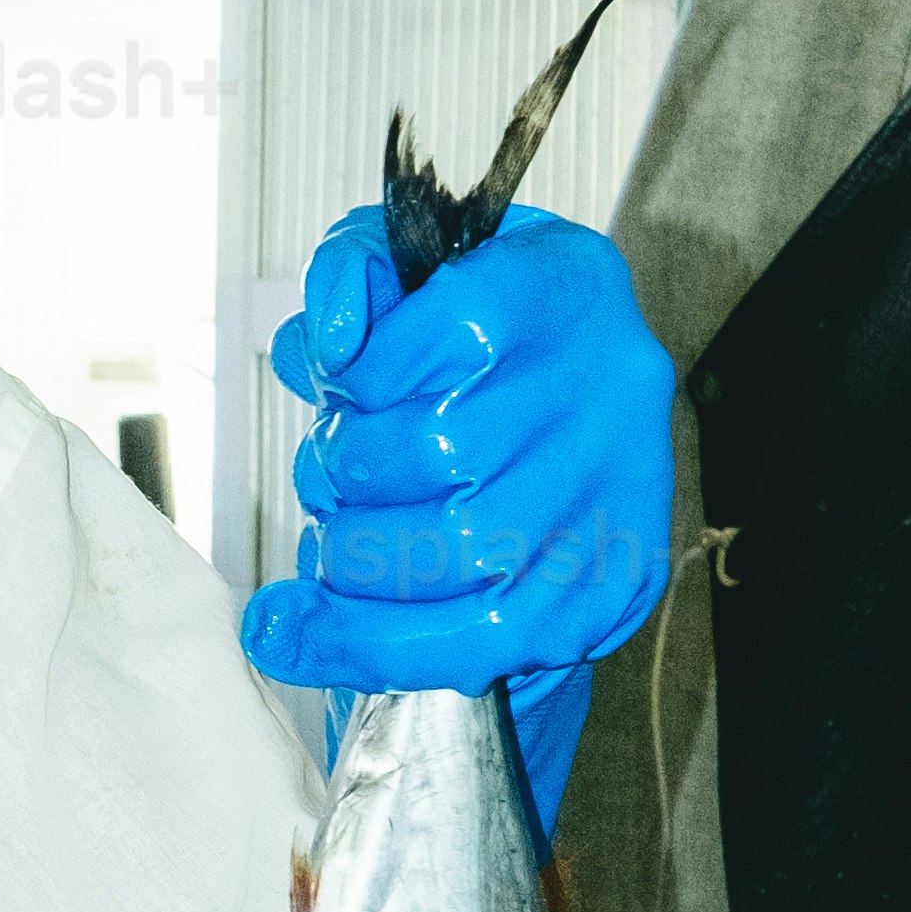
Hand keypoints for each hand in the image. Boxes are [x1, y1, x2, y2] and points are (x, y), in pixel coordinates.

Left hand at [237, 198, 672, 835]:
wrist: (604, 386)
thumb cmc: (499, 328)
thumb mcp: (423, 262)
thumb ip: (352, 274)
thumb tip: (319, 344)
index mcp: (545, 295)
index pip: (416, 346)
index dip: (354, 379)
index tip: (343, 388)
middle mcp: (591, 397)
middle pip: (421, 458)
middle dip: (340, 479)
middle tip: (331, 478)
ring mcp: (603, 503)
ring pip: (437, 559)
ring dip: (349, 561)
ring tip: (338, 541)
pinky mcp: (605, 591)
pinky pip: (474, 647)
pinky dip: (373, 649)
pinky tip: (304, 636)